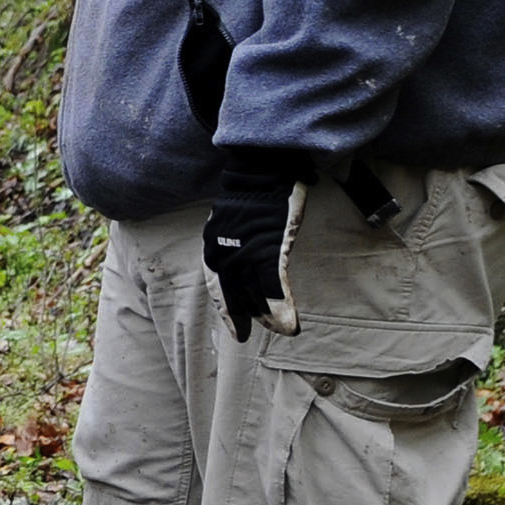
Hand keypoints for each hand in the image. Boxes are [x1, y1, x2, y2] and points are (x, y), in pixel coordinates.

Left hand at [204, 162, 306, 341]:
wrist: (261, 167)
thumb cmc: (250, 191)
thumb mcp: (231, 220)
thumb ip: (234, 242)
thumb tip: (243, 256)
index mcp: (214, 247)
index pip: (218, 288)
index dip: (227, 310)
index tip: (235, 328)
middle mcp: (225, 254)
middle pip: (236, 296)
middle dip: (245, 319)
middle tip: (250, 337)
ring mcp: (247, 254)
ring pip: (257, 297)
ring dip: (270, 318)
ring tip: (282, 330)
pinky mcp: (270, 250)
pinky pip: (275, 287)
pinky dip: (283, 308)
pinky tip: (291, 324)